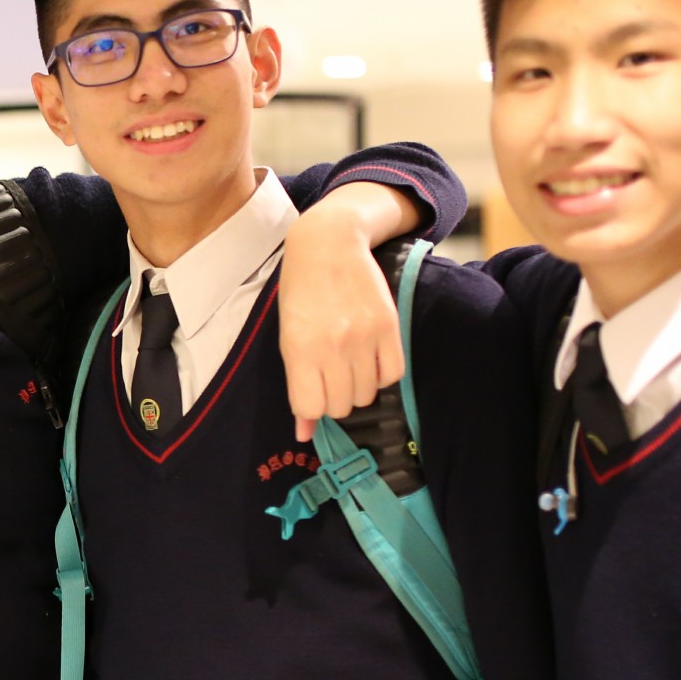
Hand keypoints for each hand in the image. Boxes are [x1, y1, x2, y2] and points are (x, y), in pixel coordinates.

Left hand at [277, 186, 407, 440]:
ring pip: (367, 394)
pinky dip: (381, 375)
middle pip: (341, 406)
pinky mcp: (389, 327)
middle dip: (334, 399)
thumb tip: (303, 434)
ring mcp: (364, 337)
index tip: (312, 394)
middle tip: (330, 376)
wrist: (329, 245)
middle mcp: (333, 346)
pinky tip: (370, 358)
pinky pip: (393, 374)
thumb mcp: (287, 337)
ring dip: (358, 387)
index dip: (311, 408)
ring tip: (349, 364)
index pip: (311, 407)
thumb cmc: (301, 292)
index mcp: (300, 349)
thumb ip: (297, 385)